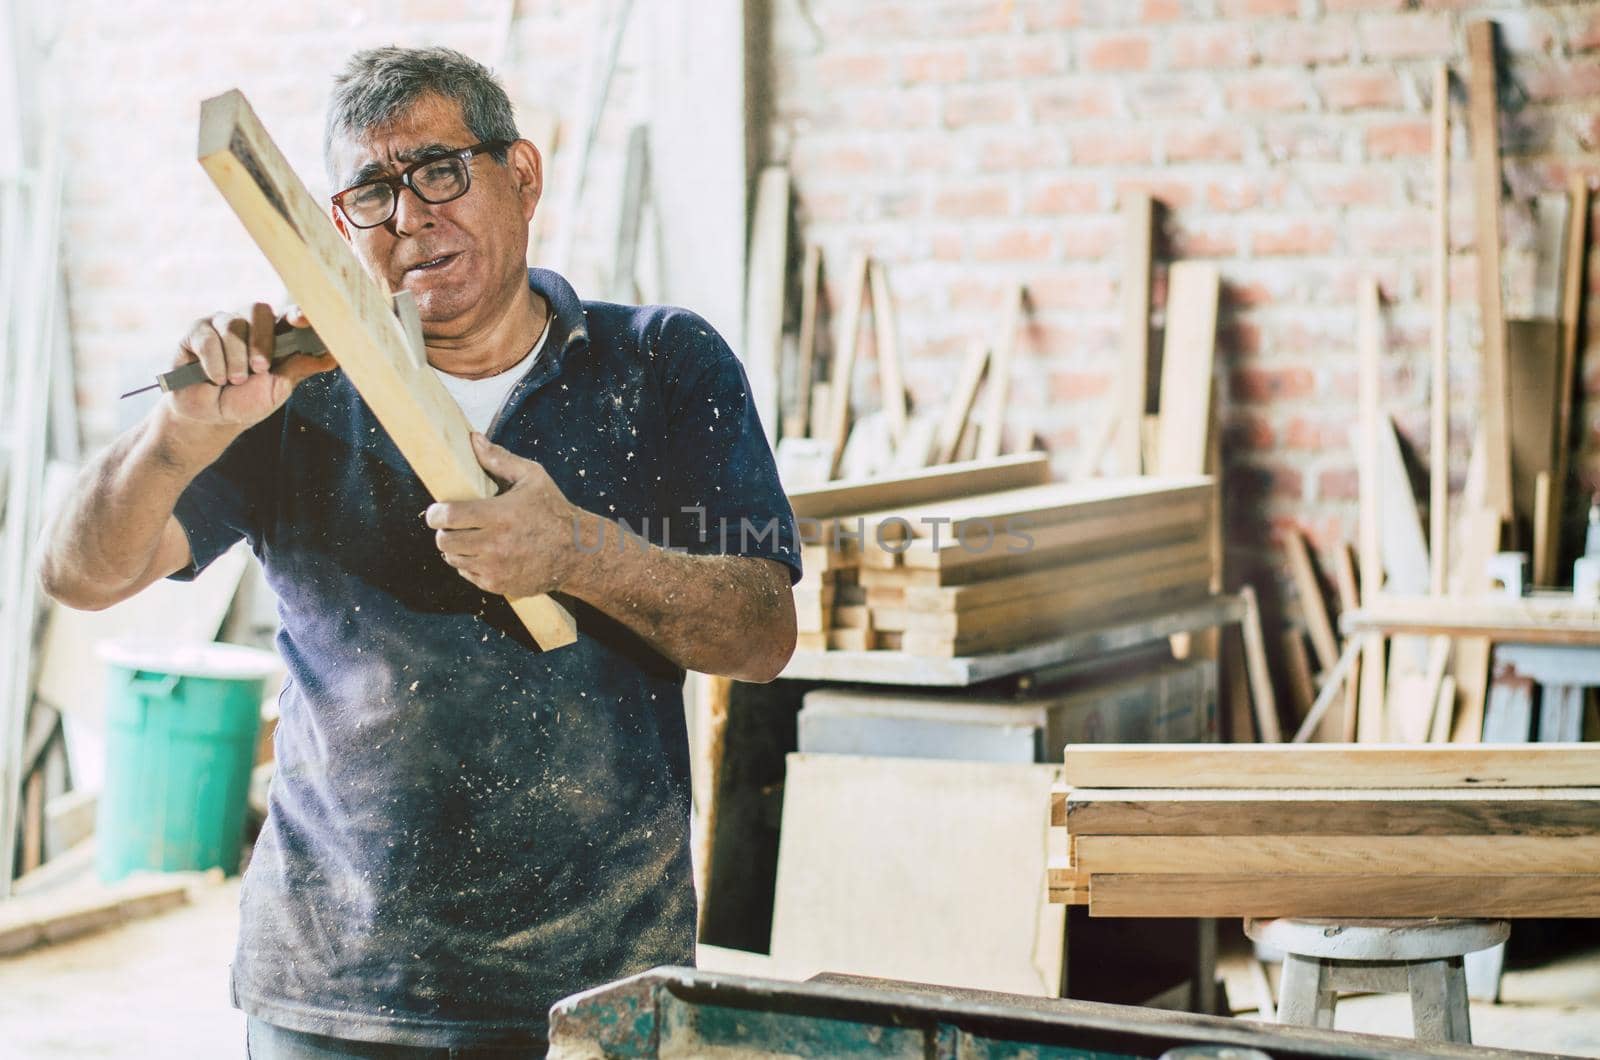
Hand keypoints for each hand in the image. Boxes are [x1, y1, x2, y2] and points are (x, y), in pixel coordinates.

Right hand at [165, 302, 336, 435]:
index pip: (286, 313)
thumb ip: (300, 367)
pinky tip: (216, 379)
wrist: (211, 417)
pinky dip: (215, 363)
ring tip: (235, 381)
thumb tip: (333, 356)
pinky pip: (207, 338)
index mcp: (273, 333)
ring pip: (232, 325)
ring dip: (236, 359)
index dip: (296, 312)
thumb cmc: (247, 400)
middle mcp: (247, 323)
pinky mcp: (196, 333)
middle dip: (261, 341)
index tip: (302, 319)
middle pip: (258, 309)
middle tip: (261, 369)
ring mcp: (220, 325)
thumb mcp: (278, 388)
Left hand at [425, 434, 585, 596]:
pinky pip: (467, 574)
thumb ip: (499, 459)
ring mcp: (495, 568)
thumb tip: (473, 439)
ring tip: (470, 537)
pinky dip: (470, 563)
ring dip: (456, 548)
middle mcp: (495, 544)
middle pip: (445, 541)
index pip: (448, 516)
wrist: (577, 552)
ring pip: (453, 558)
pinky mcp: (498, 585)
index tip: (437, 511)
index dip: (435, 513)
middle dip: (444, 530)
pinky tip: (484, 552)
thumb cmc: (553, 510)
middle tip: (454, 524)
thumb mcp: (532, 477)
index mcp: (500, 515)